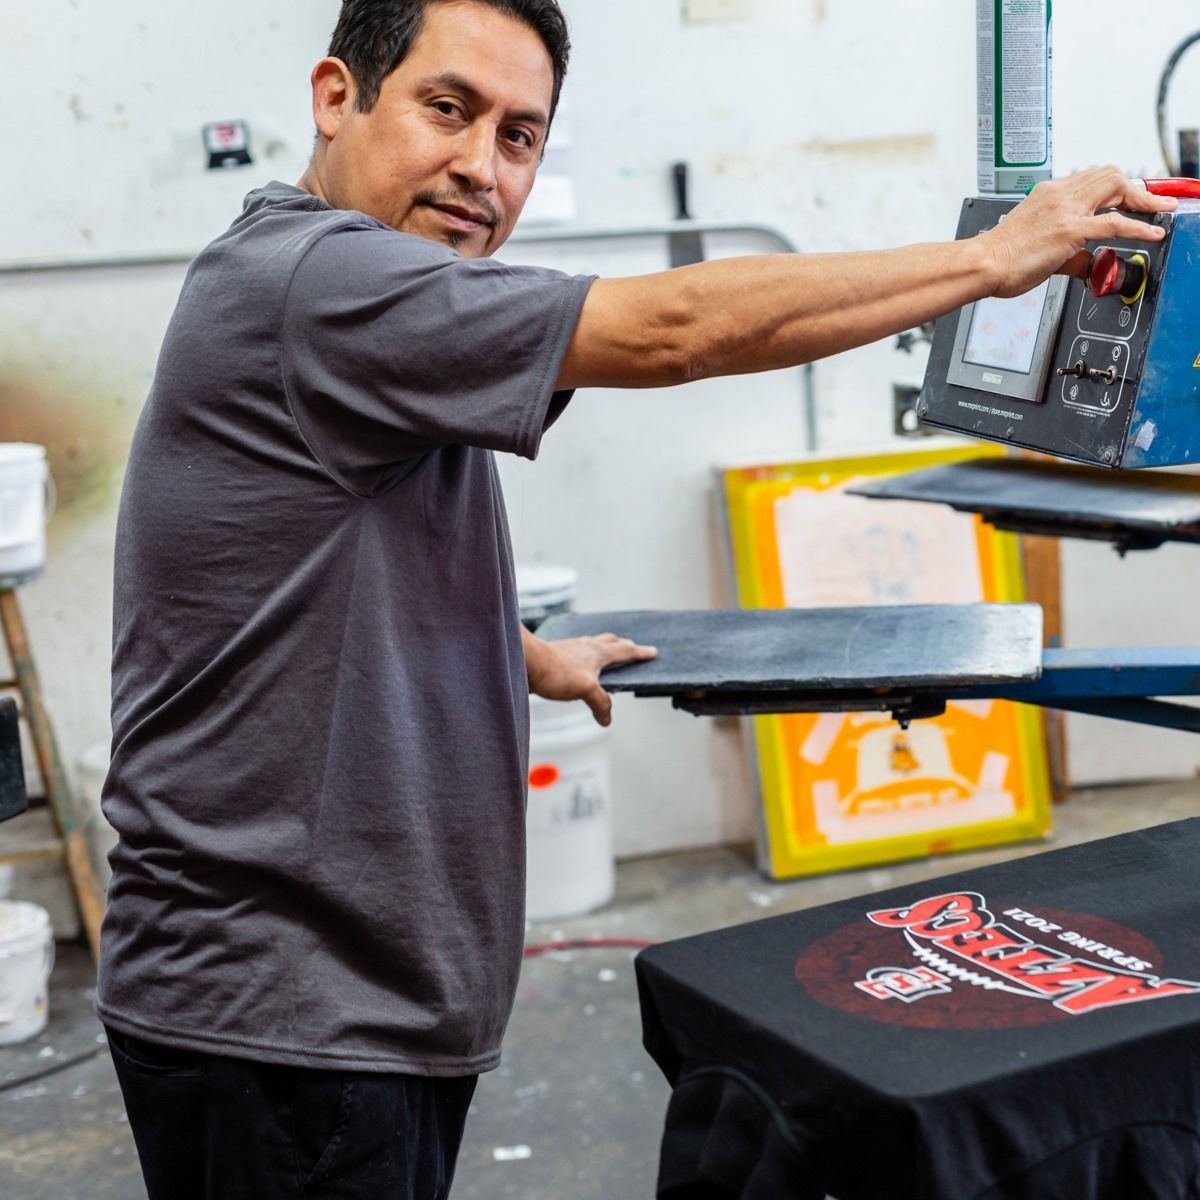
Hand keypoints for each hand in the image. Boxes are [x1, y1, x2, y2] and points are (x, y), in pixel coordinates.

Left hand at [525, 633, 657, 726]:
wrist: (526, 662)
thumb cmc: (557, 672)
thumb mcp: (586, 690)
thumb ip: (600, 704)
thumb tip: (607, 720)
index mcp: (599, 652)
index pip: (625, 651)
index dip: (640, 653)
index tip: (653, 652)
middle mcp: (587, 646)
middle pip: (610, 642)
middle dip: (623, 645)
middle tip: (631, 647)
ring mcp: (571, 648)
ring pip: (593, 643)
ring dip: (604, 646)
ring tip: (606, 650)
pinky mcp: (558, 654)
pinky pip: (578, 650)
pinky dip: (586, 653)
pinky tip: (579, 660)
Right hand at [981, 166, 1177, 297]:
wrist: (982, 263)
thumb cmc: (1000, 258)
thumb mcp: (1038, 245)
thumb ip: (1069, 253)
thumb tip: (1088, 263)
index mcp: (1048, 195)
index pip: (1092, 179)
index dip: (1118, 186)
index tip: (1130, 197)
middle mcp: (1059, 195)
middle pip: (1111, 175)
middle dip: (1136, 189)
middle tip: (1149, 205)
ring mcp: (1065, 210)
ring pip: (1118, 187)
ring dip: (1143, 200)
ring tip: (1157, 213)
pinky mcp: (1070, 230)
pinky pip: (1115, 222)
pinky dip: (1140, 226)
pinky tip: (1152, 233)